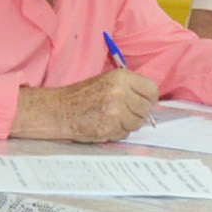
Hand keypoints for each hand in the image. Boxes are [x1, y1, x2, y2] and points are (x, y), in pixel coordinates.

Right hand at [14, 68, 157, 141]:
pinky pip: (125, 134)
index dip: (148, 98)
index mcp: (121, 78)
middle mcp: (120, 93)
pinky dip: (118, 132)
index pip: (152, 90)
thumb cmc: (83, 95)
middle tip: (124, 111)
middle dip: (138, 112)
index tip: (143, 102)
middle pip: (146, 109)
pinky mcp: (109, 129)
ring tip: (112, 118)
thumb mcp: (108, 80)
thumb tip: (150, 100)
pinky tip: (105, 125)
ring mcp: (115, 112)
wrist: (59, 110)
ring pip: (137, 123)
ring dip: (128, 124)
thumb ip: (130, 87)